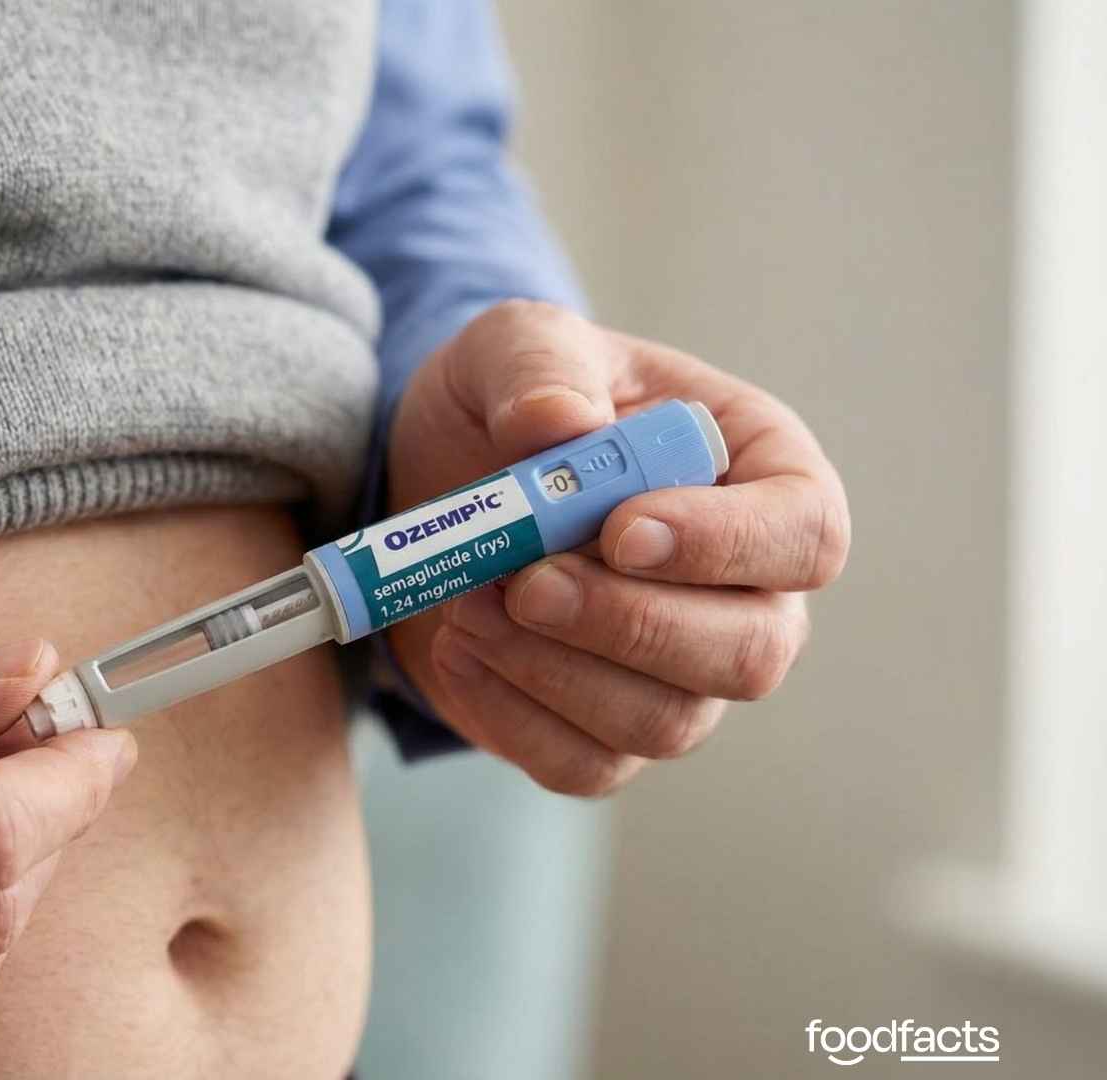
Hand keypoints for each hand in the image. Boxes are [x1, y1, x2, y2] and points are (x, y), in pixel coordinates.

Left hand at [386, 301, 849, 795]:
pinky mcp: (600, 731)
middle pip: (753, 652)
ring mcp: (681, 674)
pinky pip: (584, 765)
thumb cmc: (507, 405)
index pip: (806, 531)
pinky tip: (456, 649)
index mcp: (761, 474)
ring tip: (469, 601)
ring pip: (666, 723)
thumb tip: (560, 427)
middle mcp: (746, 589)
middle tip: (524, 584)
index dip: (725, 543)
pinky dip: (511, 716)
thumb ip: (539, 365)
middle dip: (632, 625)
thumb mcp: (511, 348)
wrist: (432, 486)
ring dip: (554, 671)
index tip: (620, 530)